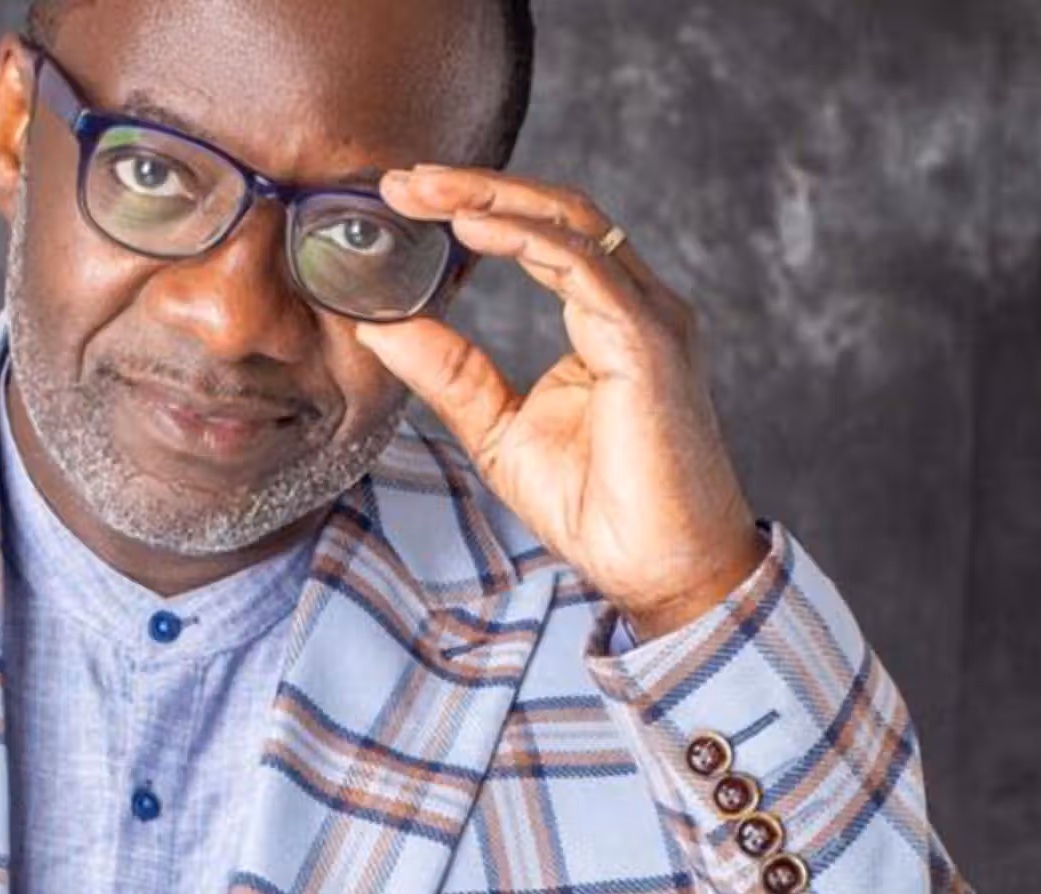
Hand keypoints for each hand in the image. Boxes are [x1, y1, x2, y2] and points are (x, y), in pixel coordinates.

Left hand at [358, 165, 767, 639]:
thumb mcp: (497, 429)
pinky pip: (585, 269)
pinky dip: (526, 239)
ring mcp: (648, 319)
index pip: (544, 234)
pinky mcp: (648, 345)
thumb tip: (381, 326)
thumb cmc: (599, 506)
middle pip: (556, 211)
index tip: (405, 196)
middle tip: (401, 178)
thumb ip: (448, 372)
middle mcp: (636, 305)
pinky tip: (471, 227)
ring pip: (570, 223)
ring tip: (424, 190)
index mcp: (608, 319)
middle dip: (476, 186)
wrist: (659, 568)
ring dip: (491, 198)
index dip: (477, 206)